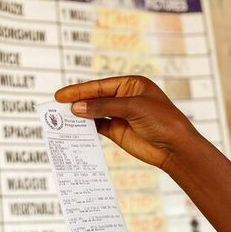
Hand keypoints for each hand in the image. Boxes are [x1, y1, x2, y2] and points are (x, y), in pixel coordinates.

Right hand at [55, 76, 204, 170]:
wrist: (175, 147)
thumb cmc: (162, 120)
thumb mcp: (132, 108)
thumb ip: (104, 107)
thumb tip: (77, 108)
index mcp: (132, 84)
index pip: (100, 86)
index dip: (80, 90)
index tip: (61, 95)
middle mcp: (125, 98)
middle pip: (95, 98)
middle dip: (77, 101)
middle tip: (55, 105)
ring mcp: (121, 115)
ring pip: (94, 112)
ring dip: (79, 115)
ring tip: (60, 117)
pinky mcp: (118, 131)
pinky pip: (98, 126)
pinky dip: (85, 127)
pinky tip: (73, 128)